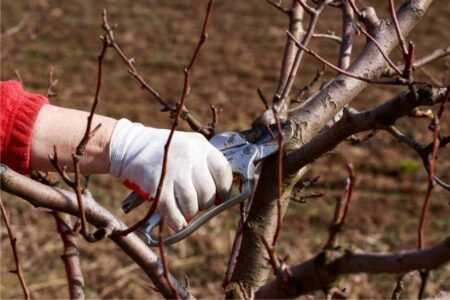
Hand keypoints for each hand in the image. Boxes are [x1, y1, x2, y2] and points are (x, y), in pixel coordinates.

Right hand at [109, 119, 232, 229]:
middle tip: (195, 203)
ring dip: (190, 212)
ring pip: (192, 203)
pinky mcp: (157, 184)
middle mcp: (189, 155)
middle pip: (208, 190)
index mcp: (200, 145)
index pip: (223, 170)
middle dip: (203, 203)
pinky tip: (177, 222)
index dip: (224, 189)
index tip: (219, 198)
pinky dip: (176, 221)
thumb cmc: (162, 151)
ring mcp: (174, 169)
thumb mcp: (187, 147)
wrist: (129, 145)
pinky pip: (172, 210)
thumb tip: (220, 196)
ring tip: (184, 210)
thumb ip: (204, 165)